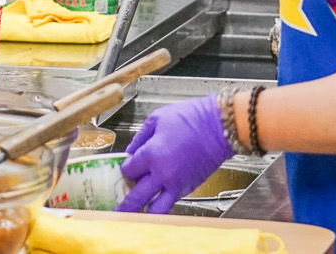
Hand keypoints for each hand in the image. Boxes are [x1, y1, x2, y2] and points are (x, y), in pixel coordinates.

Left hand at [118, 95, 233, 213]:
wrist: (219, 127)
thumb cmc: (192, 118)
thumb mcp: (158, 118)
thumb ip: (140, 137)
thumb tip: (130, 151)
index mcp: (152, 154)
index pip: (128, 170)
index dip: (124, 168)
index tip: (126, 166)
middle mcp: (162, 174)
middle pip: (136, 197)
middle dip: (124, 204)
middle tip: (116, 210)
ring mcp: (176, 184)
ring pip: (155, 210)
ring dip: (142, 214)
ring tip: (133, 217)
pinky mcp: (188, 188)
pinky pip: (171, 202)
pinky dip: (161, 205)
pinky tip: (156, 203)